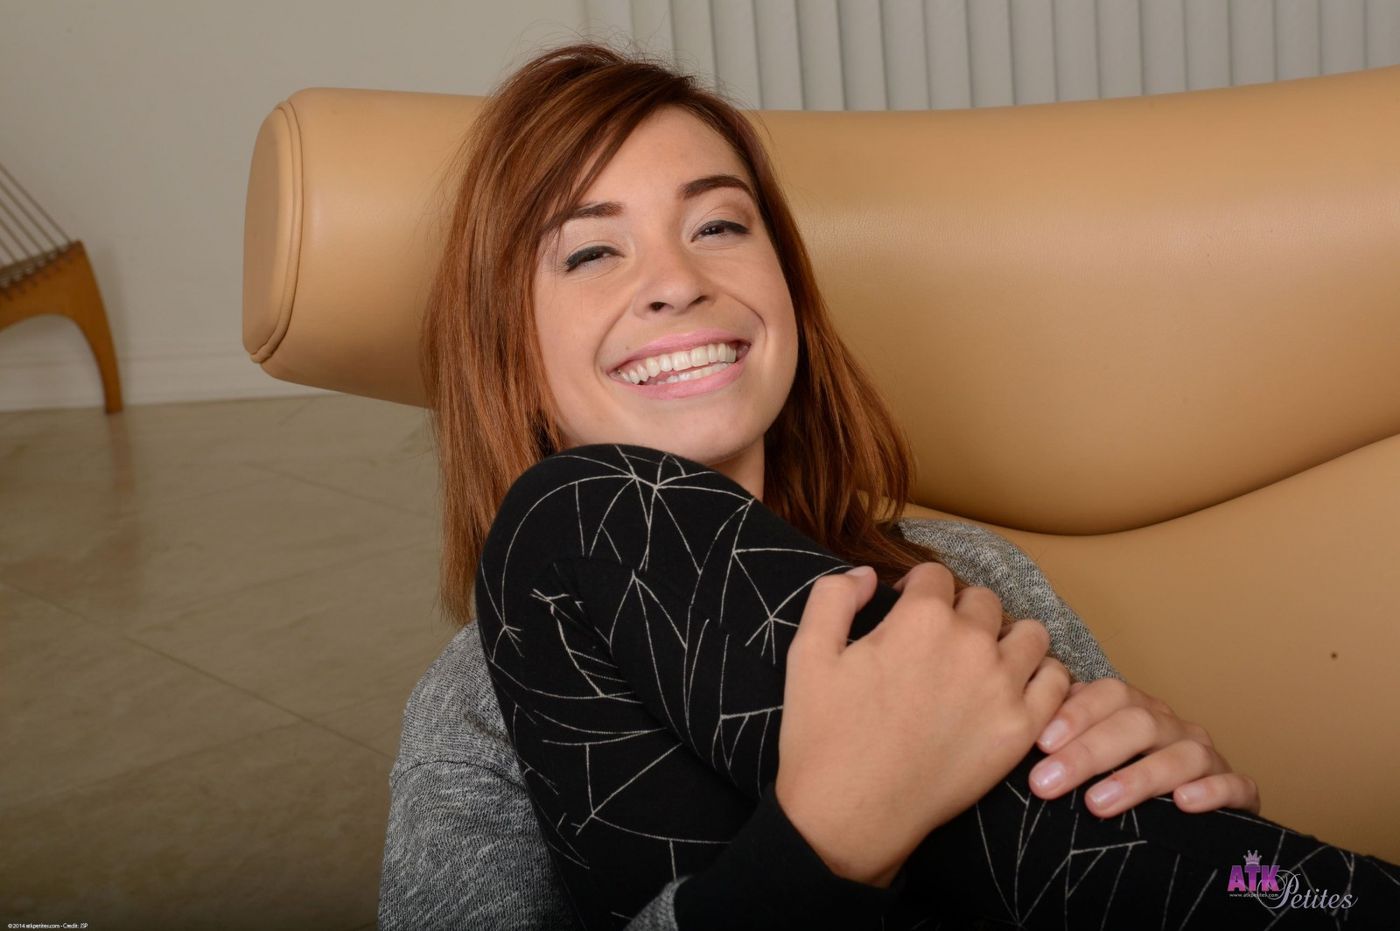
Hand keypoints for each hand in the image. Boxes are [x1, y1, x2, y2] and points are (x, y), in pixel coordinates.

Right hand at [775, 563, 1070, 887]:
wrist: (851, 814)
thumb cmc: (824, 735)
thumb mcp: (807, 653)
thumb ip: (833, 596)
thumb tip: (867, 573)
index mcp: (920, 619)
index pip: (936, 575)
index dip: (917, 589)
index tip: (905, 609)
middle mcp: (971, 644)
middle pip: (983, 601)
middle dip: (960, 611)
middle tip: (938, 643)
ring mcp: (1002, 687)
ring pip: (1029, 634)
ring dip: (1006, 638)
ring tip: (981, 661)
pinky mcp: (1021, 729)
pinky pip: (1056, 682)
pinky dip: (1040, 678)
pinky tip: (1012, 689)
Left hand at [1026, 677, 1260, 817]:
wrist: (1182, 819)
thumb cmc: (1116, 783)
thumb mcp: (1087, 758)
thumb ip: (1061, 741)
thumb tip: (1017, 730)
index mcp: (1134, 709)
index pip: (1107, 695)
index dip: (1076, 714)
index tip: (1041, 743)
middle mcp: (1170, 726)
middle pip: (1136, 723)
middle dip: (1088, 753)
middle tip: (1046, 783)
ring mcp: (1206, 756)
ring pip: (1182, 754)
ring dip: (1139, 778)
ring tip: (1097, 803)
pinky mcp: (1238, 791)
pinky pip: (1235, 785)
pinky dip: (1213, 792)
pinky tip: (1184, 804)